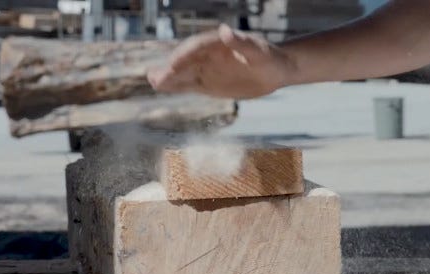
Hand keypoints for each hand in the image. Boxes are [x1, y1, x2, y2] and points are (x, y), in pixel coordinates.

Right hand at [147, 25, 296, 98]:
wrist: (276, 70)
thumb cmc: (269, 58)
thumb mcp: (259, 51)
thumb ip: (242, 42)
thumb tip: (224, 31)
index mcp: (219, 43)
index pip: (197, 47)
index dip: (185, 54)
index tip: (174, 63)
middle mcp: (209, 55)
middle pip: (186, 60)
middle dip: (171, 68)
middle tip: (154, 76)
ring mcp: (207, 69)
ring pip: (184, 73)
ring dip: (169, 77)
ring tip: (153, 81)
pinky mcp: (209, 83)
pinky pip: (190, 84)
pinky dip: (176, 86)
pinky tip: (162, 87)